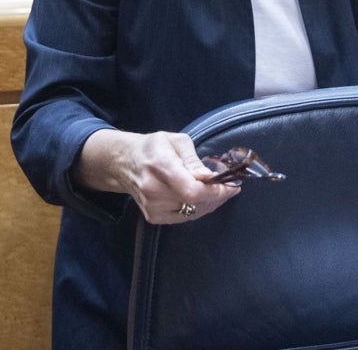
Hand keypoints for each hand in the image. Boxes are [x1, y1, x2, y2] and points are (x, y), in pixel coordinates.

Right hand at [76, 129, 239, 223]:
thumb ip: (193, 159)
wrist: (125, 162)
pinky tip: (203, 198)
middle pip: (195, 203)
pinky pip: (184, 217)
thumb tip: (208, 177)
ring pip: (192, 212)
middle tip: (230, 187)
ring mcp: (152, 207)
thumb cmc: (153, 147)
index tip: (232, 186)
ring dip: (210, 203)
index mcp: (161, 166)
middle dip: (218, 196)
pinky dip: (198, 209)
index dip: (215, 192)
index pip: (192, 190)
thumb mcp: (176, 141)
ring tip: (218, 190)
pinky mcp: (153, 217)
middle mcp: (154, 190)